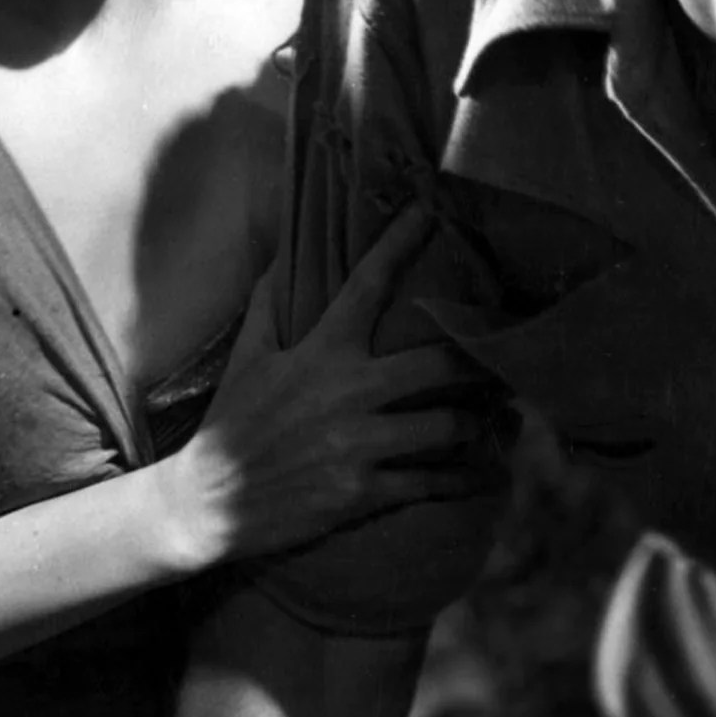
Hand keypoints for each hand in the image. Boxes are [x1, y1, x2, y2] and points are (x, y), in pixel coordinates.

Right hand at [153, 204, 492, 567]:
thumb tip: (282, 254)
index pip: (366, 285)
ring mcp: (358, 444)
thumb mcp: (246, 359)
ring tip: (501, 413)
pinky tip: (487, 473)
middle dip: (480, 359)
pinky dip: (464, 478)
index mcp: (319, 353)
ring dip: (481, 420)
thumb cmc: (230, 426)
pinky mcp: (362, 491)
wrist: (207, 504)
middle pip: (437, 364)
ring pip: (447, 426)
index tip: (430, 212)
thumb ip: (268, 305)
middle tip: (508, 352)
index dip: (400, 244)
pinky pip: (430, 481)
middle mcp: (346, 393)